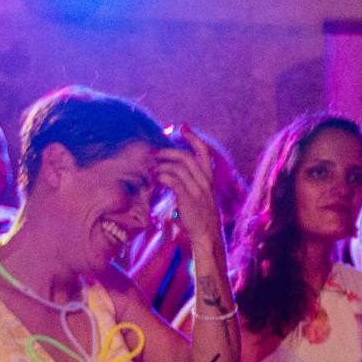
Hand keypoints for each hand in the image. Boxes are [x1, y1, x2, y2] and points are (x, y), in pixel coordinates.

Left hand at [155, 125, 223, 252]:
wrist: (207, 234)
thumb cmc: (201, 216)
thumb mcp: (201, 196)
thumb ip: (190, 182)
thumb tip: (170, 172)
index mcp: (209, 179)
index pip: (204, 153)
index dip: (194, 138)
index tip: (183, 127)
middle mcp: (205, 181)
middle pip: (187, 157)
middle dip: (168, 151)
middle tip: (153, 152)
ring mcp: (198, 189)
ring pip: (179, 168)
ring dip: (162, 165)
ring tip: (152, 167)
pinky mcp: (188, 198)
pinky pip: (174, 181)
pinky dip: (163, 176)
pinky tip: (157, 178)